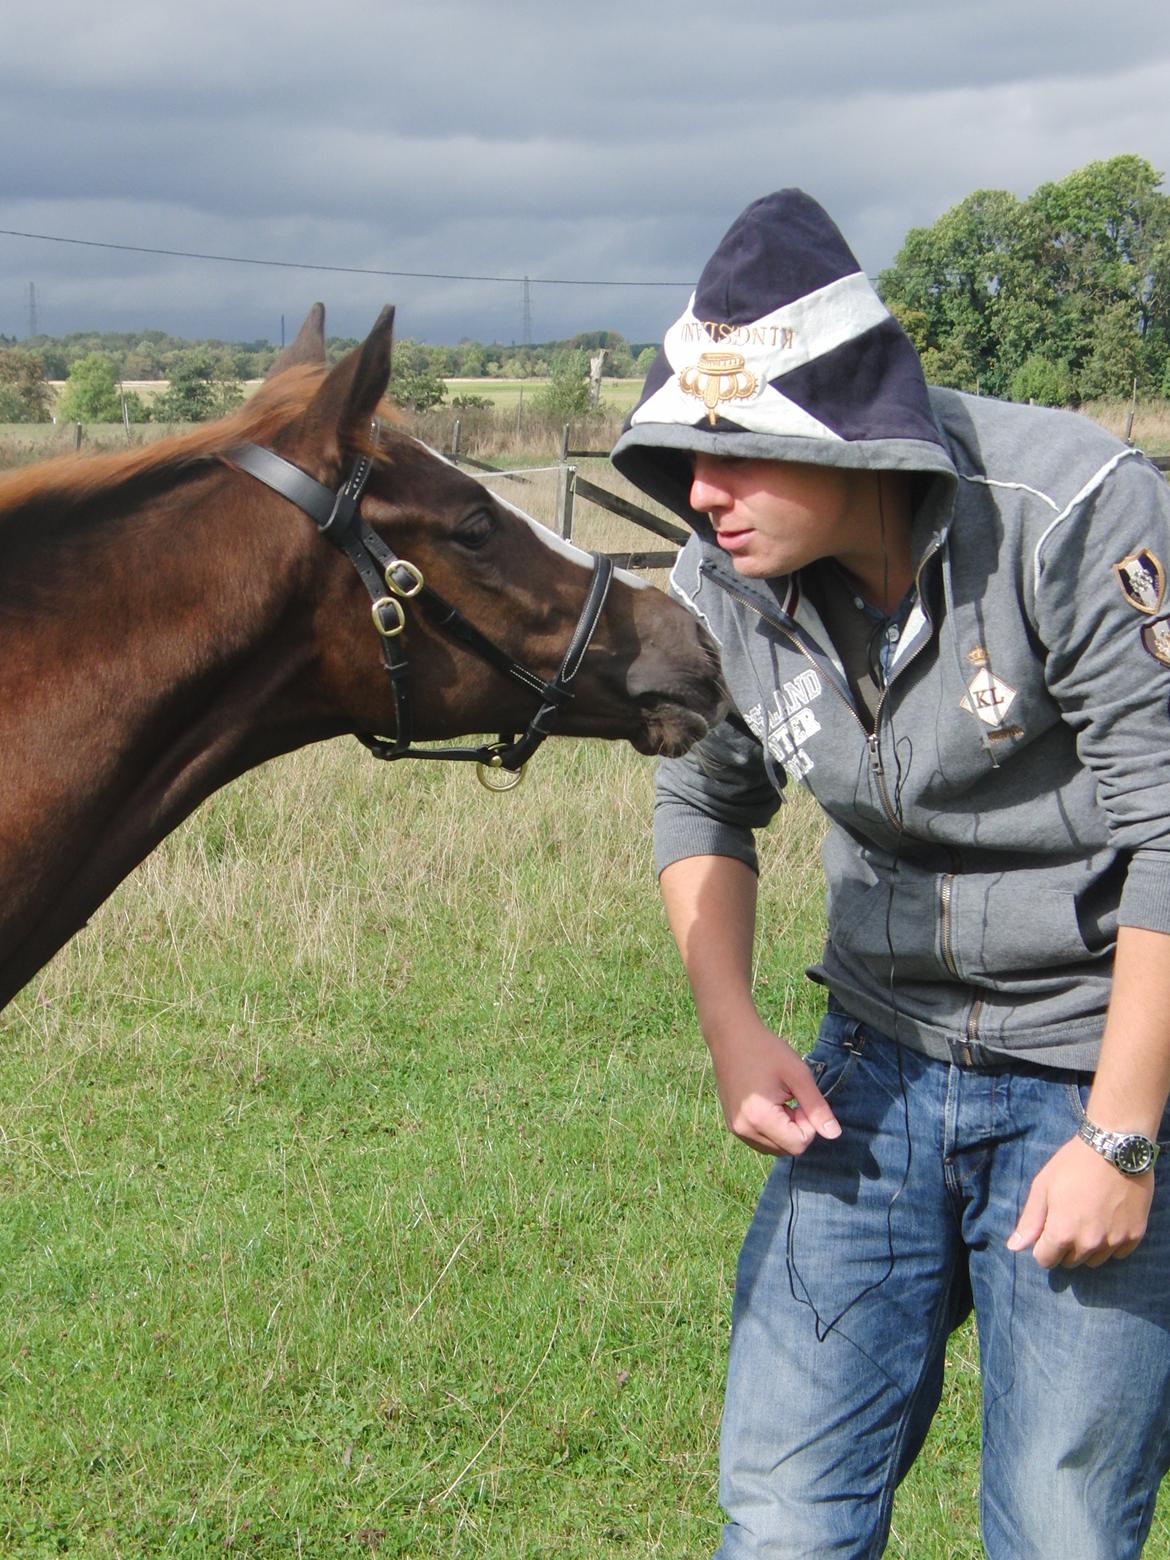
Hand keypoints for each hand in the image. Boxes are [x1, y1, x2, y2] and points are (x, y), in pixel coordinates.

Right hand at [708, 1017, 841, 1156]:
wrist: (731, 1036)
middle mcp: (744, 1130)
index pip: (798, 1144)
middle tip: (791, 1097)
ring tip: (779, 1099)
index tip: (801, 1098)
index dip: (809, 1124)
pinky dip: (772, 1128)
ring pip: (775, 1147)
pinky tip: (768, 1103)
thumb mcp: (798, 1075)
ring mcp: (735, 1129)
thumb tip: (834, 1135)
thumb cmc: (766, 1050)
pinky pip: (761, 1140)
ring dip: (785, 1129)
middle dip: (797, 1128)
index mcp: (759, 1118)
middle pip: (787, 1149)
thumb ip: (817, 1107)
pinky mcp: (733, 1125)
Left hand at [1006, 1136, 1153, 1268]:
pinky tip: (1109, 1219)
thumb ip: (1029, 1221)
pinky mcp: (1135, 1236)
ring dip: (1088, 1247)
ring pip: (1094, 1260)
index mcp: (1062, 1233)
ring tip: (1089, 1217)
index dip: (1042, 1245)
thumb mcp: (1043, 1187)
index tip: (1048, 1227)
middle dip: (1065, 1246)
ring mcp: (1114, 1241)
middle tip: (1070, 1217)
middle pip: (1070, 1261)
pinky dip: (1111, 1242)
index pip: (1045, 1260)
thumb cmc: (1073, 1164)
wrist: (1115, 1148)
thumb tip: (1013, 1247)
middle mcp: (1089, 1244)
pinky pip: (1118, 1253)